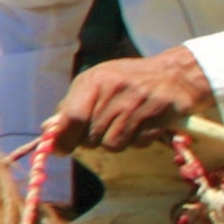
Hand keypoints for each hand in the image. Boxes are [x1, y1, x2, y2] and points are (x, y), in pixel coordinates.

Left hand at [50, 48, 214, 151]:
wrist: (174, 73)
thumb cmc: (127, 80)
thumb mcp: (96, 82)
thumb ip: (72, 105)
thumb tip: (48, 129)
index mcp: (95, 80)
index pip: (72, 118)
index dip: (63, 139)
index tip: (60, 150)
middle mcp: (115, 91)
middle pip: (91, 137)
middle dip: (93, 139)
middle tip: (104, 126)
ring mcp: (138, 104)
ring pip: (112, 145)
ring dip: (115, 141)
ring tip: (125, 124)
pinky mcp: (158, 117)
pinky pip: (136, 144)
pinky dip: (136, 140)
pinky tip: (142, 124)